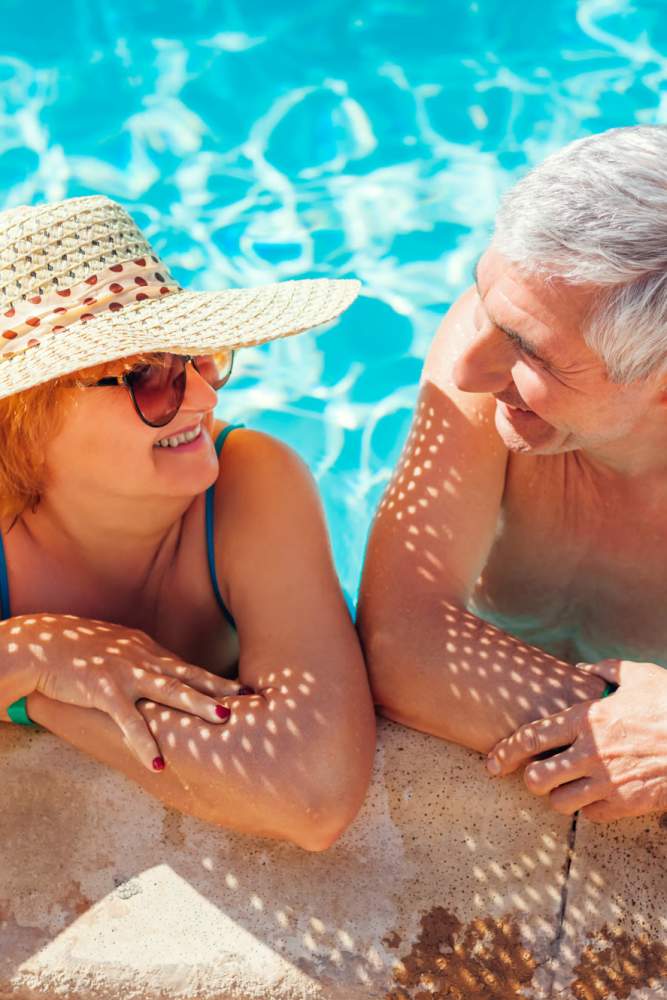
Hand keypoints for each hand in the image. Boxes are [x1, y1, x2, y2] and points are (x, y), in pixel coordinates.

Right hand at [7, 613, 247, 770]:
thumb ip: (145, 663)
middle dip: (221, 689)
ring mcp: (126, 674)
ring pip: (169, 691)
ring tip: (224, 720)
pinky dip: (144, 742)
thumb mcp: (119, 650)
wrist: (42, 644)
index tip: (245, 693)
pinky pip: (128, 721)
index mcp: (149, 652)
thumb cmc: (79, 650)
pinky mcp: (103, 691)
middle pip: (190, 676)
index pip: (190, 669)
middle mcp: (144, 660)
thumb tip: (168, 678)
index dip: (217, 682)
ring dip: (198, 705)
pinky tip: (158, 764)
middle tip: (250, 701)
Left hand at [485, 659, 666, 821]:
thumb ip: (605, 671)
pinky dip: (588, 809)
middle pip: (537, 778)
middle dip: (531, 779)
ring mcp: (608, 782)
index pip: (530, 737)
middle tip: (536, 775)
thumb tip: (581, 670)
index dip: (504, 752)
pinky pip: (590, 815)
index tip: (492, 763)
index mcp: (586, 720)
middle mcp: (591, 753)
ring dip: (557, 796)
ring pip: (559, 802)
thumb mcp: (639, 676)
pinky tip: (594, 796)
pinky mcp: (626, 804)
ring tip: (564, 787)